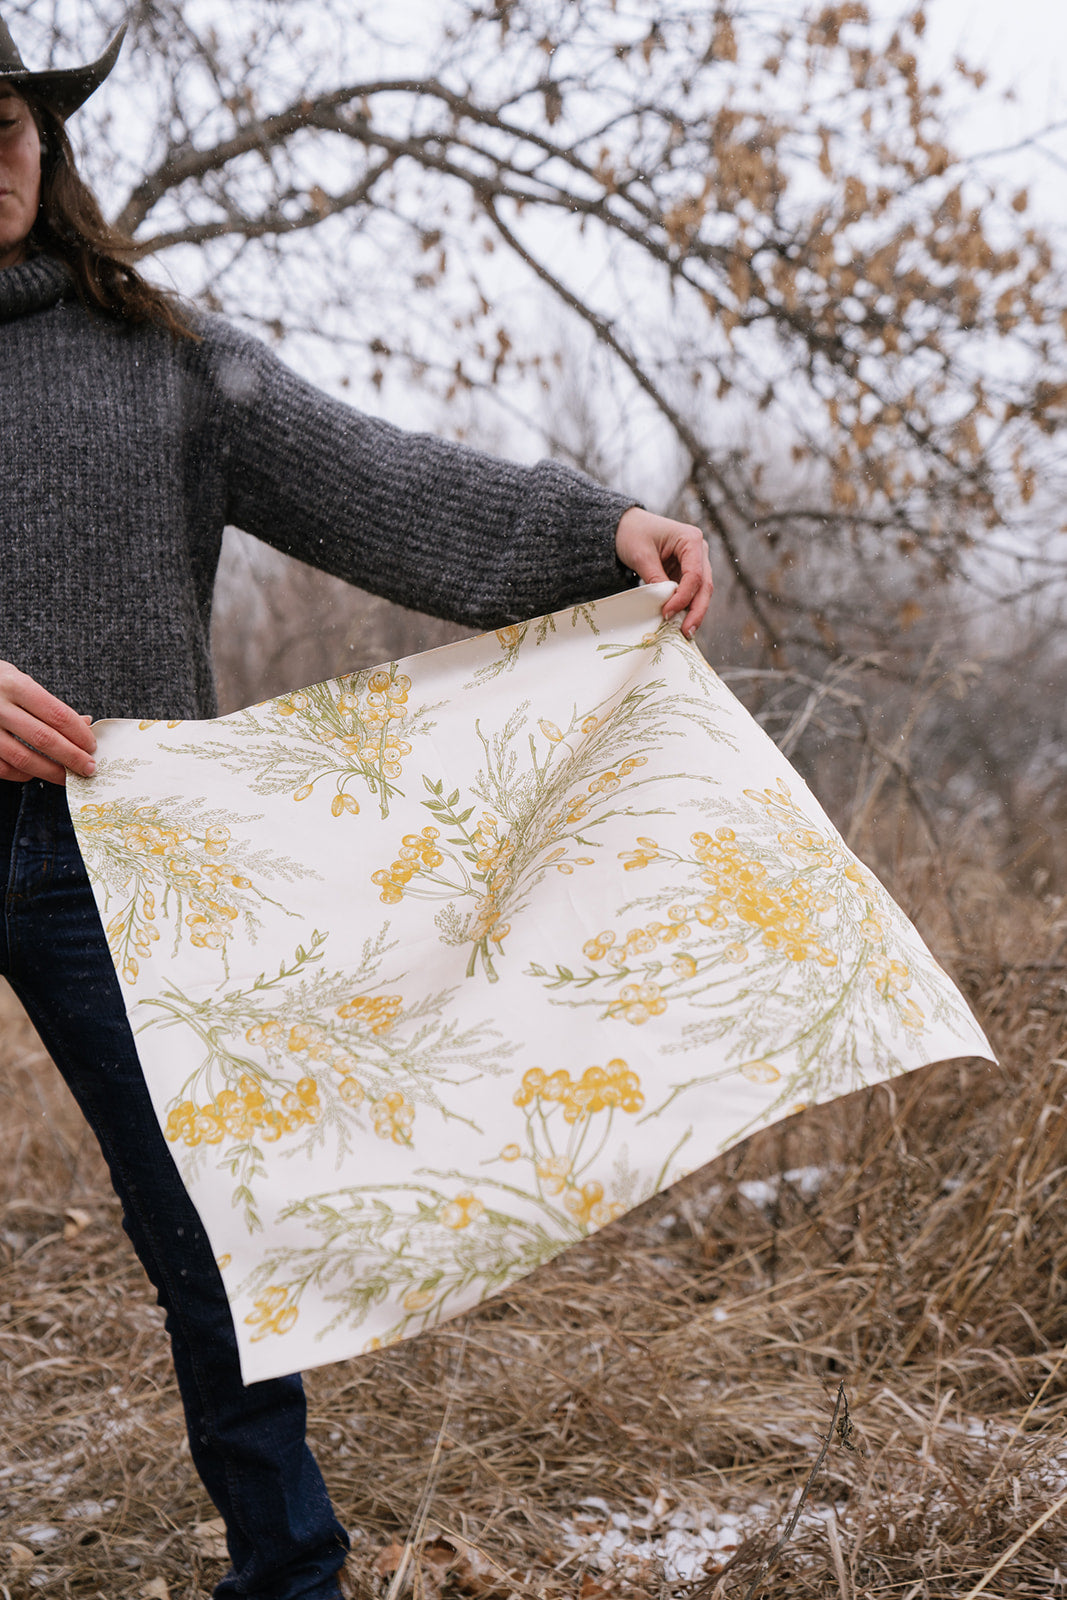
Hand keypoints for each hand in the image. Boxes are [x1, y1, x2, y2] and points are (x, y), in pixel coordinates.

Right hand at [0, 662, 96, 784]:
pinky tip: (36, 773)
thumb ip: (49, 703)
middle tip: (89, 768)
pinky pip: (4, 768)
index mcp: (14, 685)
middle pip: (44, 739)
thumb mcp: (19, 681)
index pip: (57, 714)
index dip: (79, 734)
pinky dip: (23, 775)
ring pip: (23, 759)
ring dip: (51, 772)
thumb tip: (84, 724)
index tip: (92, 746)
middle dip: (72, 757)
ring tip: (69, 776)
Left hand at [614, 507, 712, 636]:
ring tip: (684, 632)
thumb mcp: (641, 556)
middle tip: (686, 632)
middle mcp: (699, 551)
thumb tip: (666, 605)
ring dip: (693, 612)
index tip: (667, 613)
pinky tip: (679, 623)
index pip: (694, 574)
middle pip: (704, 586)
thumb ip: (656, 579)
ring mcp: (695, 562)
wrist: (626, 526)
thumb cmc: (633, 533)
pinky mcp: (686, 573)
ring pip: (701, 592)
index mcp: (691, 539)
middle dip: (697, 611)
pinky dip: (686, 607)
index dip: (683, 597)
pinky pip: (690, 593)